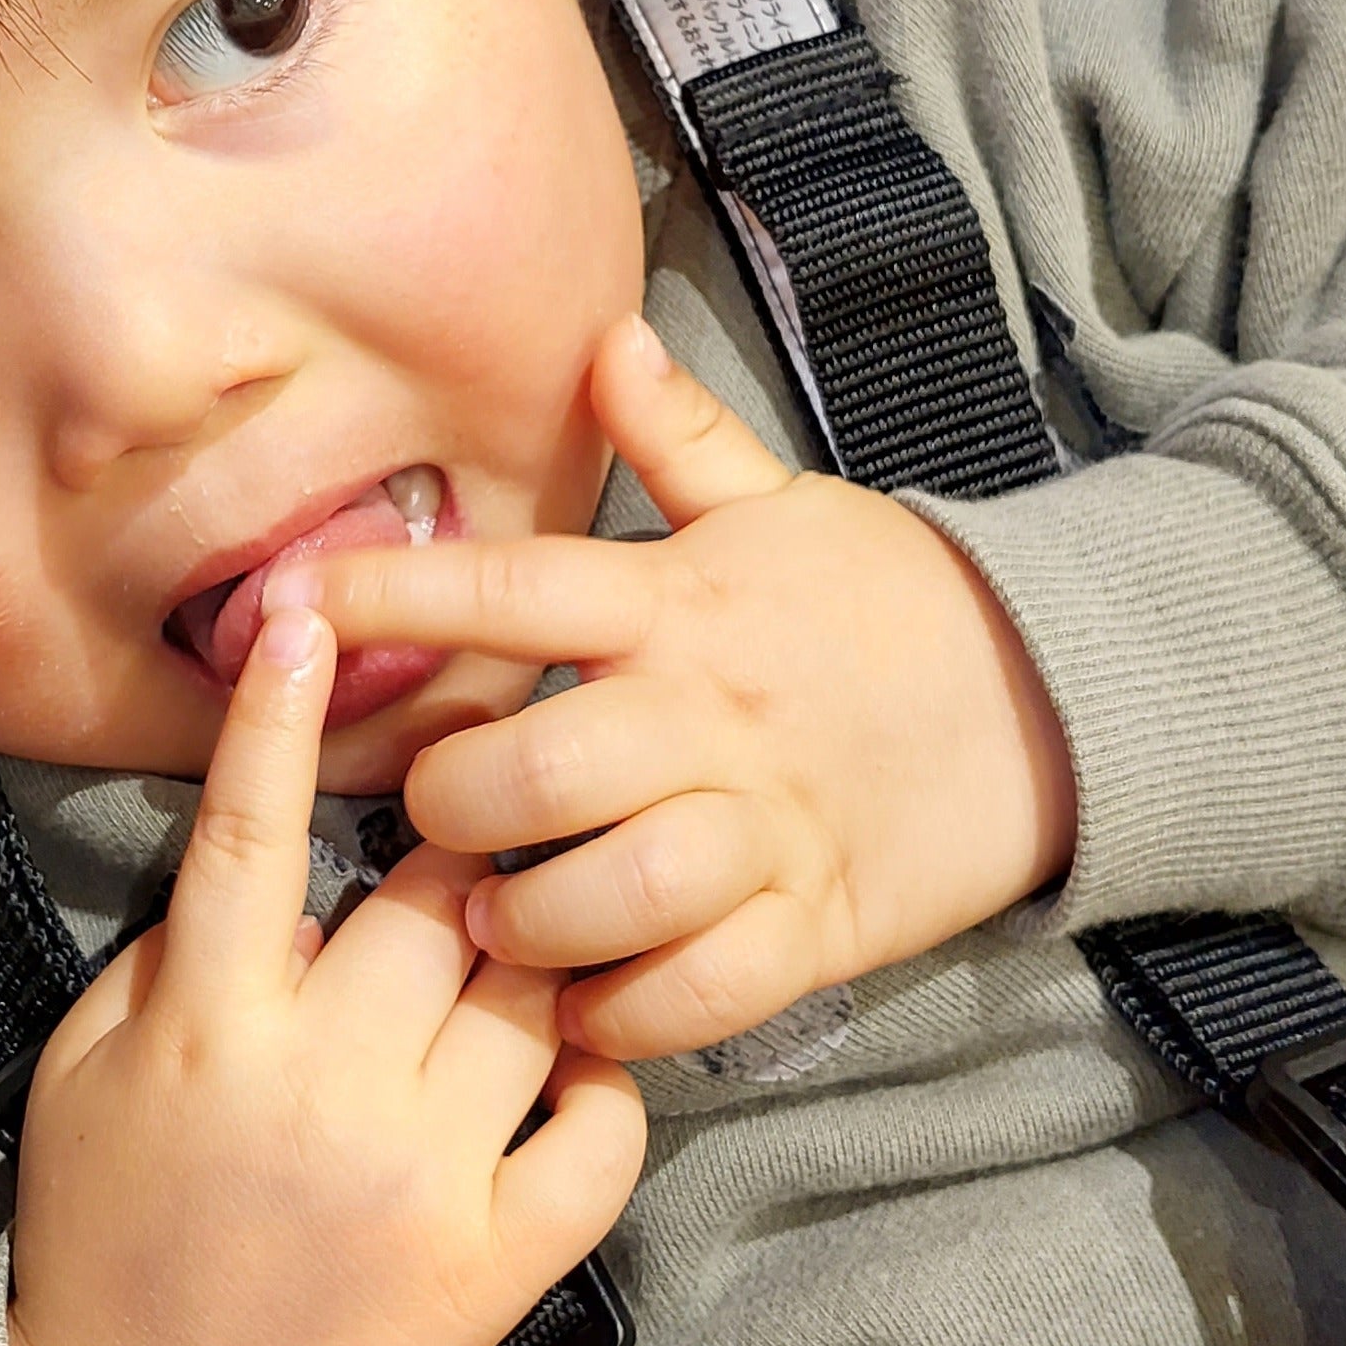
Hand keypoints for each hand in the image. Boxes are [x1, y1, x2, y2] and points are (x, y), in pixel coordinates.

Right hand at [6, 601, 646, 1345]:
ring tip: (524, 957)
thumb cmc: (109, 1240)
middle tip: (475, 840)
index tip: (303, 617)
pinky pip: (604, 1129)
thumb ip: (176, 957)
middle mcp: (323, 1090)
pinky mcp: (497, 1263)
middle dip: (462, 850)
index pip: (248, 836)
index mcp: (208, 1032)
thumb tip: (274, 862)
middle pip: (435, 897)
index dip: (274, 717)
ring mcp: (423, 1177)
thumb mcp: (90, 1074)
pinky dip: (606, 1084)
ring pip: (537, 992)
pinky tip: (570, 1071)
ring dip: (539, 955)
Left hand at [296, 316, 1077, 1062]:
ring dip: (523, 917)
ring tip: (494, 916)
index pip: (514, 591)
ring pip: (605, 891)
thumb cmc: (889, 601)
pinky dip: (625, 1010)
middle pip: (535, 769)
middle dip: (449, 803)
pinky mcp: (816, 924)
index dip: (394, 593)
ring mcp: (765, 826)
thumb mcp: (785, 506)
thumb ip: (678, 440)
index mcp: (681, 604)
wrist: (1057, 698)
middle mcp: (708, 714)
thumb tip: (603, 335)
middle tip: (432, 815)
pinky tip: (584, 997)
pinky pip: (699, 990)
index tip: (288, 601)